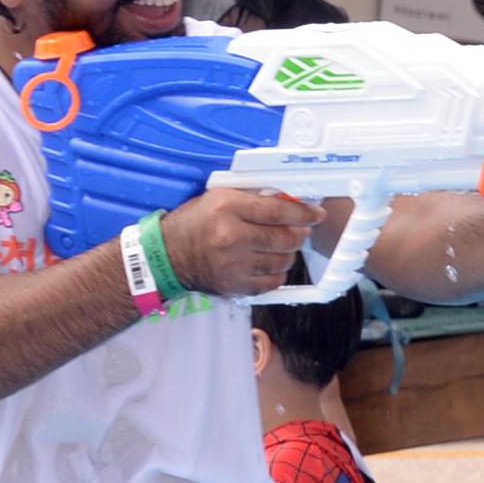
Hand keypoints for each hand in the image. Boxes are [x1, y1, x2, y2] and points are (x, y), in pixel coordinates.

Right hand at [158, 187, 323, 297]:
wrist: (167, 255)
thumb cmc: (194, 223)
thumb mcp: (218, 197)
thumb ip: (253, 197)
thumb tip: (287, 199)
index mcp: (227, 208)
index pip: (278, 211)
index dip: (304, 213)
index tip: (316, 214)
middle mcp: (231, 236)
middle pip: (284, 238)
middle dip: (299, 234)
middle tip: (300, 231)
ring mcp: (233, 264)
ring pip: (282, 261)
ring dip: (288, 254)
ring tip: (280, 247)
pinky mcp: (234, 285)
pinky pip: (272, 283)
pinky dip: (277, 273)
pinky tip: (270, 264)